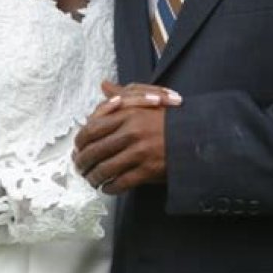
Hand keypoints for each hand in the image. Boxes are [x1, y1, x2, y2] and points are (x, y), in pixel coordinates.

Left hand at [73, 80, 181, 194]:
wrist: (196, 136)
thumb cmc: (168, 119)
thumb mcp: (145, 102)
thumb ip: (122, 95)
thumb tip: (104, 85)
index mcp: (127, 114)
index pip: (92, 129)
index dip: (80, 142)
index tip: (77, 149)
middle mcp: (131, 132)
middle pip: (95, 151)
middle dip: (83, 163)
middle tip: (79, 169)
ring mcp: (139, 152)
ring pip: (105, 168)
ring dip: (94, 178)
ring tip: (92, 180)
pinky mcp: (148, 170)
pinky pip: (121, 181)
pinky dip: (111, 187)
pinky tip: (108, 187)